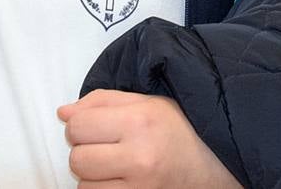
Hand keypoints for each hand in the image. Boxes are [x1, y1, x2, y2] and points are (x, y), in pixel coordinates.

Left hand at [59, 90, 240, 187]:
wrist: (217, 166)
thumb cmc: (179, 130)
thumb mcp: (145, 103)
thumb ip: (101, 102)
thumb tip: (63, 113)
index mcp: (140, 121)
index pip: (78, 126)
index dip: (80, 125)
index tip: (93, 127)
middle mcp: (140, 157)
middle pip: (78, 159)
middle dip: (84, 150)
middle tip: (103, 146)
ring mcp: (141, 188)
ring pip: (84, 186)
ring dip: (92, 176)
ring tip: (114, 165)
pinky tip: (118, 181)